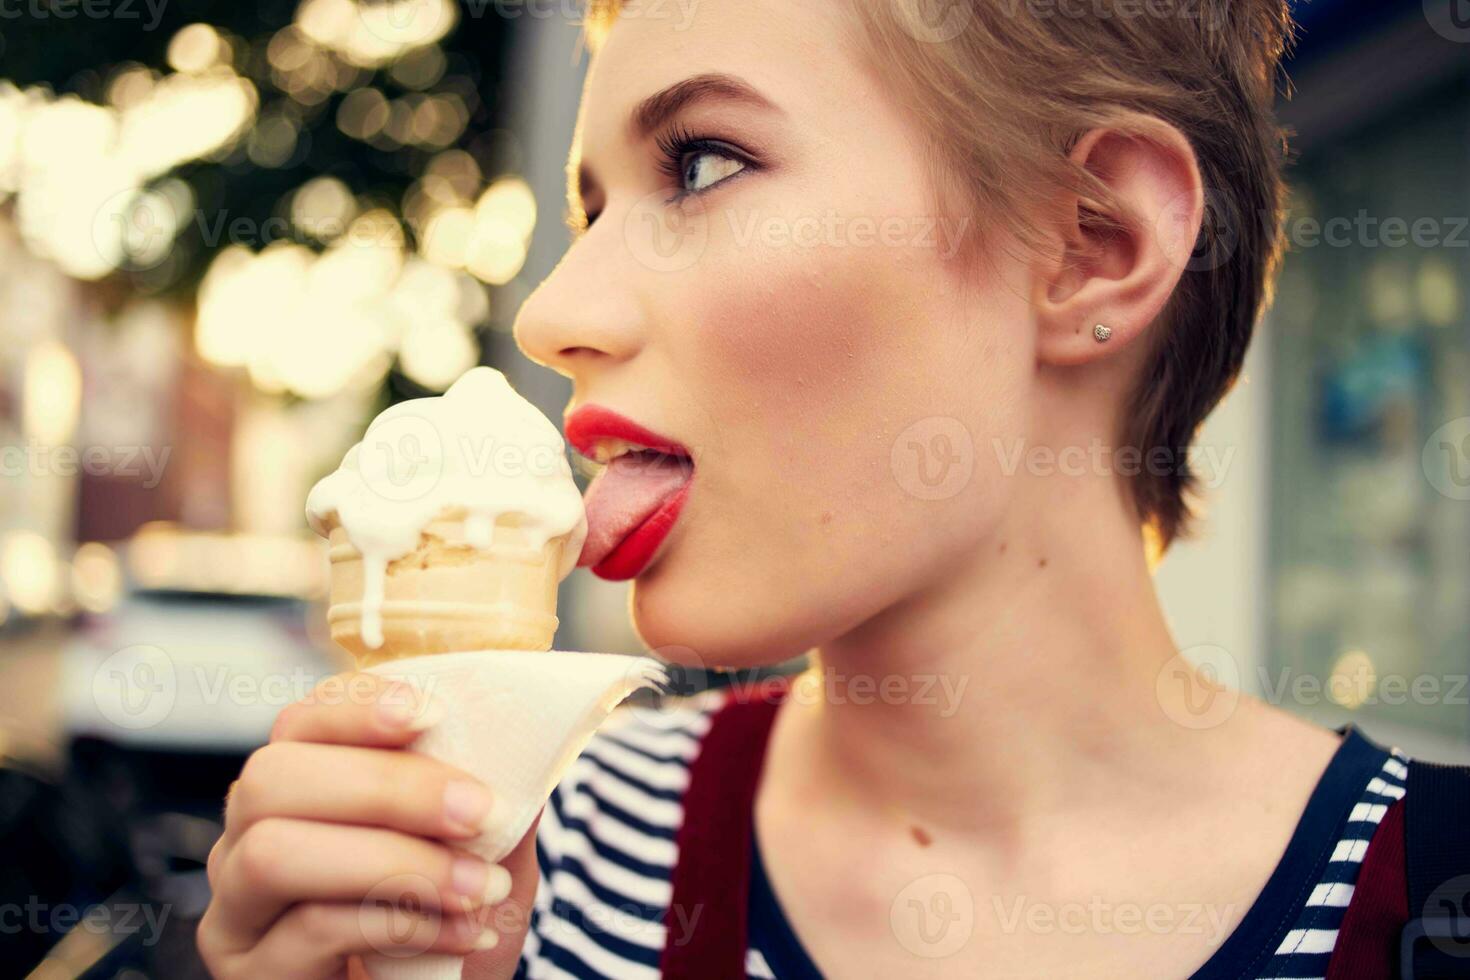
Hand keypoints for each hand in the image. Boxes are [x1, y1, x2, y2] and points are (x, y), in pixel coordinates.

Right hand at [197, 672, 539, 979]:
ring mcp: (237, 910)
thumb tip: (525, 746)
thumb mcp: (486, 855)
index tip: (432, 713)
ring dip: (395, 861)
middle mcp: (247, 840)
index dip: (357, 708)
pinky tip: (462, 933)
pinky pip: (310, 930)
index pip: (301, 723)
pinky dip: (401, 923)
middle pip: (273, 778)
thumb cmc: (454, 924)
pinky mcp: (249, 973)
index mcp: (300, 790)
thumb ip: (490, 802)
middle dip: (386, 786)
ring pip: (274, 852)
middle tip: (477, 811)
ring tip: (478, 886)